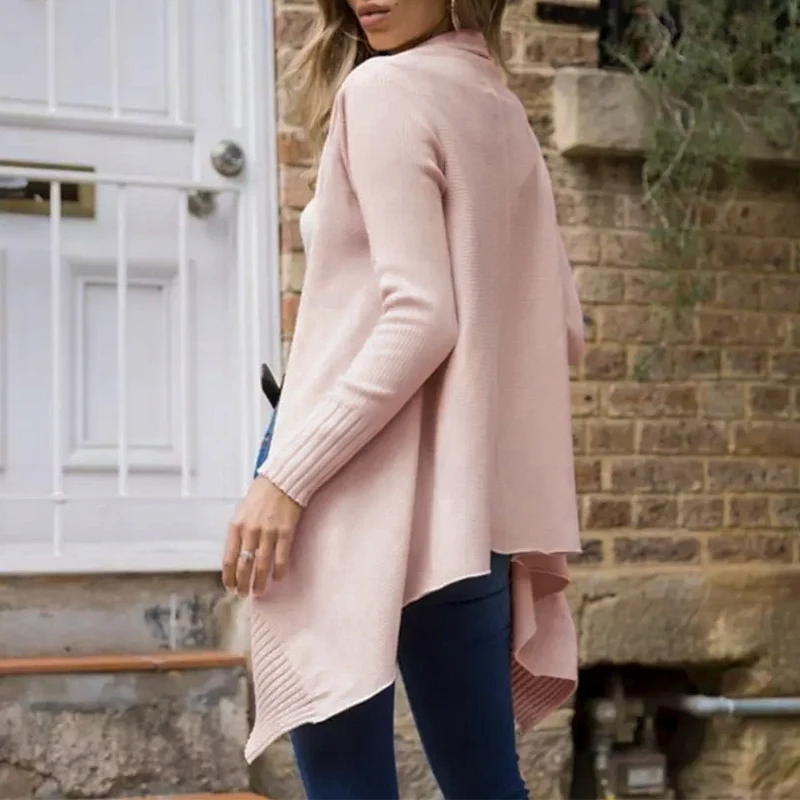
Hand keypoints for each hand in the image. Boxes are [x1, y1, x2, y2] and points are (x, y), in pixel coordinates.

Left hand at [222, 477, 302, 596]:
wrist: (282, 481)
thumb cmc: (260, 496)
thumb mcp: (241, 512)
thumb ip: (238, 533)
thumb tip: (236, 556)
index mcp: (236, 526)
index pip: (228, 559)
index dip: (229, 577)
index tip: (230, 587)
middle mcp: (250, 531)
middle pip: (244, 565)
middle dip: (242, 584)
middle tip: (243, 594)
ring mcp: (269, 532)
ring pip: (262, 565)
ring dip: (259, 582)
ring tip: (259, 592)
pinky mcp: (286, 532)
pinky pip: (281, 557)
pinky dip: (278, 571)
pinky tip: (277, 578)